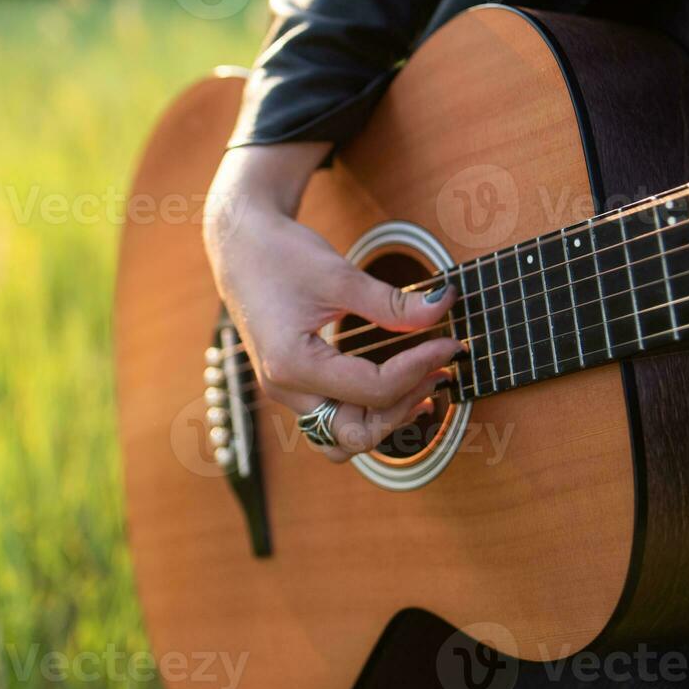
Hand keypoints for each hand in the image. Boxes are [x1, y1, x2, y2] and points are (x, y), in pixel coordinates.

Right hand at [204, 142, 460, 461]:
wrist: (240, 247)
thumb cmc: (279, 255)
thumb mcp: (339, 274)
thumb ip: (391, 302)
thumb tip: (443, 308)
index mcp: (292, 364)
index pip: (373, 389)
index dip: (419, 367)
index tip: (449, 343)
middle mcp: (286, 390)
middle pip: (355, 433)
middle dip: (404, 407)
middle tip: (440, 369)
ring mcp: (288, 393)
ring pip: (343, 440)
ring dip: (386, 422)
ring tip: (425, 389)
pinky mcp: (295, 387)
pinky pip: (335, 421)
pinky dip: (369, 414)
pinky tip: (401, 390)